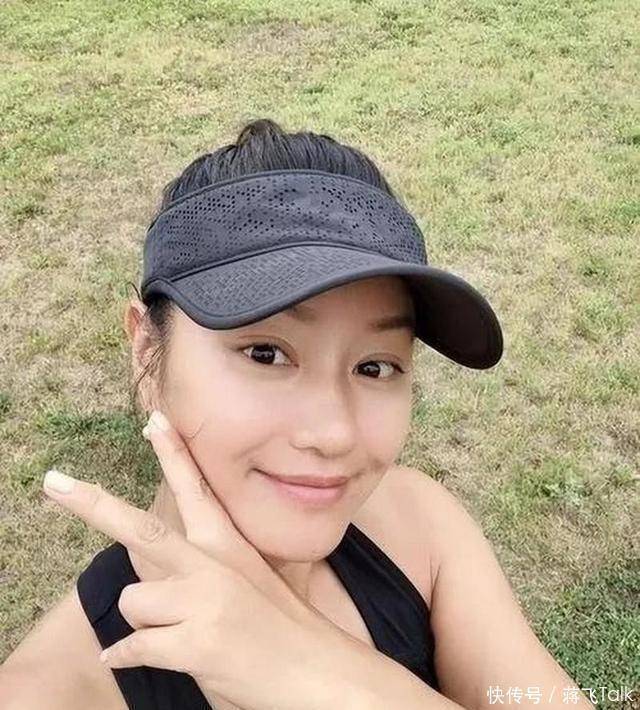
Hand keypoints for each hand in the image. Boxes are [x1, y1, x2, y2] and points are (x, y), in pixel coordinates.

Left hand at [41, 410, 351, 709]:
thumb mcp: (248, 580)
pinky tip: (141, 657)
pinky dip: (129, 655)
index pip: (195, 488)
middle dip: (91, 504)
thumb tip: (141, 570)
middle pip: (140, 529)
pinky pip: (131, 647)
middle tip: (53, 483)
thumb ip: (200, 567)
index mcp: (227, 545)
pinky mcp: (194, 643)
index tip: (154, 419)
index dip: (172, 452)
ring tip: (179, 634)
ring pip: (132, 601)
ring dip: (144, 622)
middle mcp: (212, 565)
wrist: (312, 669)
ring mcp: (202, 601)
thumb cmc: (278, 625)